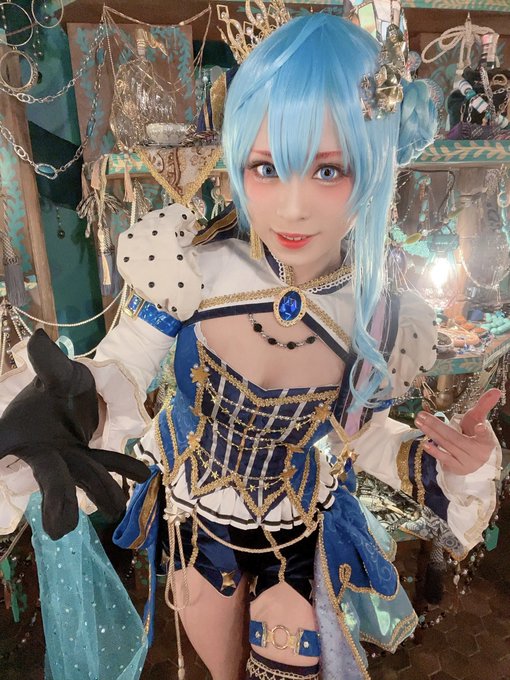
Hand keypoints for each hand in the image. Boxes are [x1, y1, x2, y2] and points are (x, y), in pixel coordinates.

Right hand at [0, 329, 149, 539]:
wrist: (67, 390)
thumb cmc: (52, 383)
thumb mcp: (52, 372)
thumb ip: (47, 363)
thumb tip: (37, 338)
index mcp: (19, 434)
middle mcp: (42, 452)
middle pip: (49, 478)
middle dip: (58, 500)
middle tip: (61, 529)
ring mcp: (67, 458)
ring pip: (84, 477)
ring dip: (99, 491)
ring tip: (116, 508)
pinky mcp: (87, 457)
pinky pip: (106, 461)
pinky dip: (124, 466)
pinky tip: (143, 472)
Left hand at [414, 388, 501, 474]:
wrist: (473, 455)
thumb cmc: (474, 433)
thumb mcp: (478, 418)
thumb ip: (484, 405)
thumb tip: (495, 390)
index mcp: (486, 440)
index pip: (485, 435)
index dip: (482, 431)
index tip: (480, 426)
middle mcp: (478, 454)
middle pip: (455, 437)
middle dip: (437, 425)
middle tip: (421, 415)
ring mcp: (467, 462)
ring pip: (447, 446)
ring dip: (430, 433)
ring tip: (419, 422)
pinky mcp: (457, 468)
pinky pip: (444, 459)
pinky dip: (434, 451)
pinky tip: (424, 443)